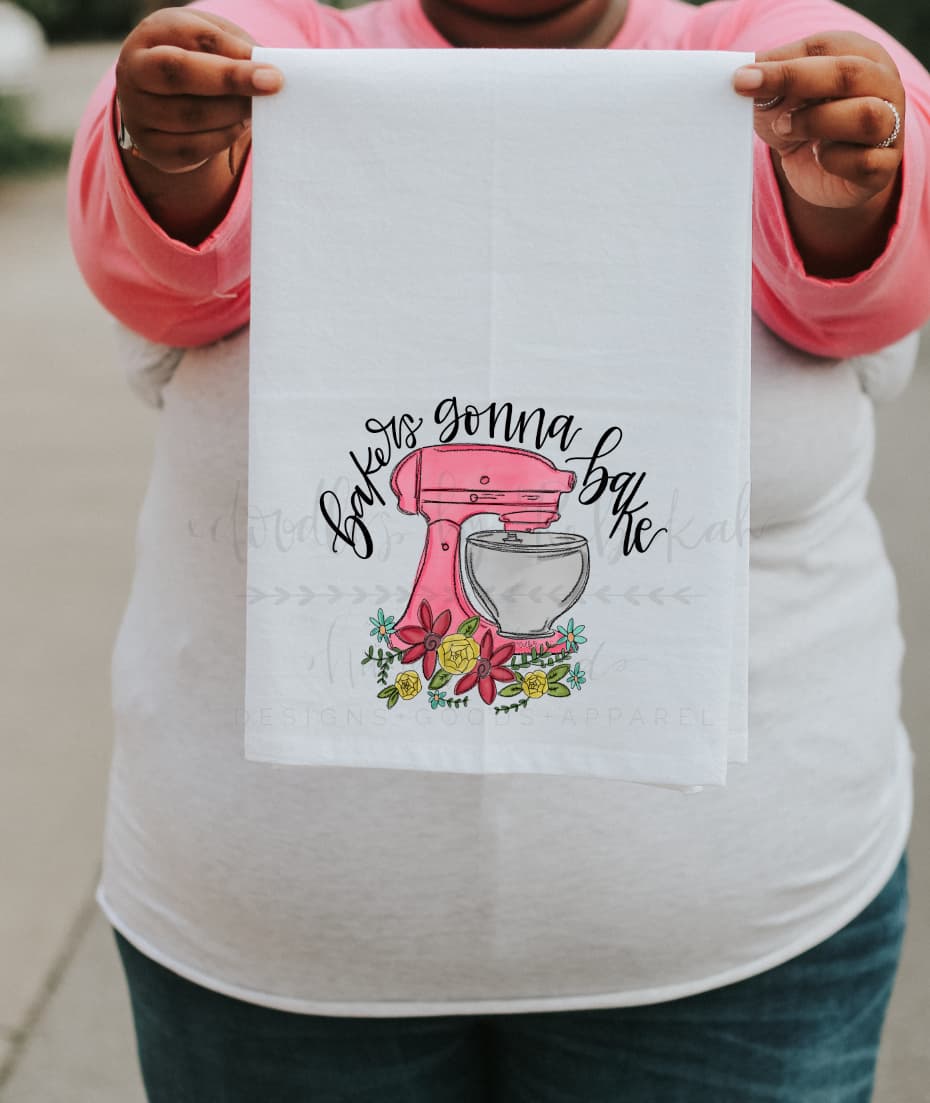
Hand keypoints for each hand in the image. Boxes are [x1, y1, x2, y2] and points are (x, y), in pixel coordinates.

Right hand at [115, 8, 282, 174]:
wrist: (162, 101)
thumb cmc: (198, 62)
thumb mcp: (213, 43)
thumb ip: (236, 48)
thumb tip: (268, 68)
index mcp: (151, 34)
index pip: (192, 38)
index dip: (233, 56)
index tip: (274, 73)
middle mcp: (134, 70)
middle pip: (180, 73)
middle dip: (230, 80)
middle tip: (272, 86)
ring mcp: (138, 112)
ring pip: (191, 115)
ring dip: (234, 113)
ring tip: (255, 107)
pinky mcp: (152, 148)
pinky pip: (194, 147)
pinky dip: (224, 137)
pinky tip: (238, 126)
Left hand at [734, 32, 903, 210]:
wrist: (820, 168)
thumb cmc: (803, 119)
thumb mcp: (782, 96)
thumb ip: (769, 80)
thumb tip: (744, 74)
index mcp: (860, 54)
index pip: (826, 50)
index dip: (782, 64)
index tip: (741, 78)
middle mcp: (884, 85)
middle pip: (849, 75)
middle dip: (795, 80)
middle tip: (753, 92)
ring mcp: (891, 126)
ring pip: (865, 117)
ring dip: (816, 122)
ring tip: (785, 128)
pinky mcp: (883, 166)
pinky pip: (863, 162)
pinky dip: (832, 160)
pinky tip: (818, 156)